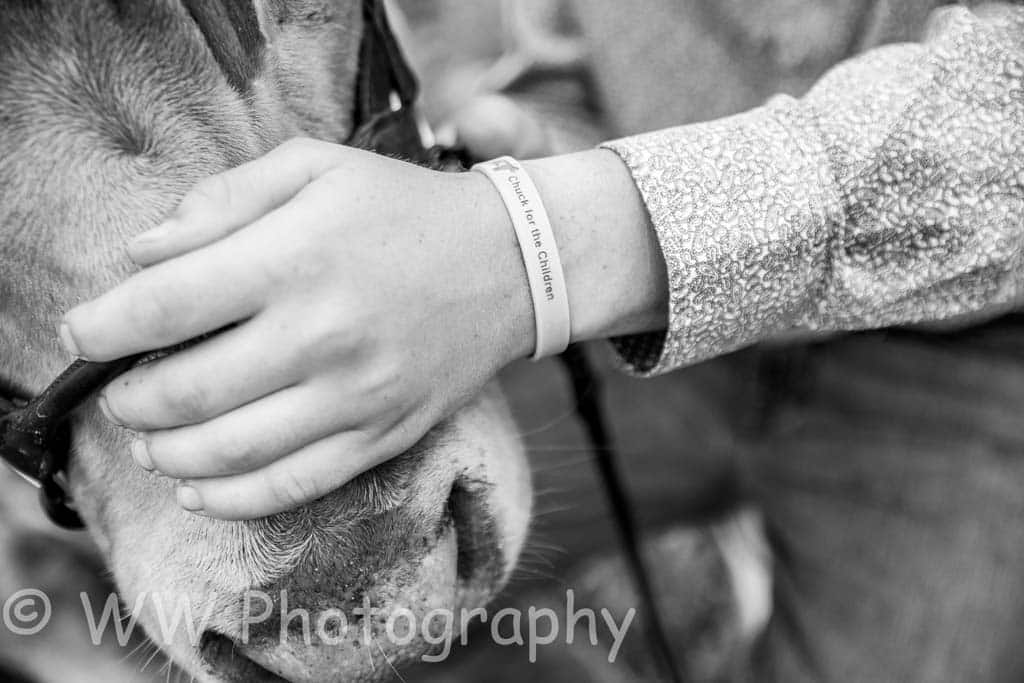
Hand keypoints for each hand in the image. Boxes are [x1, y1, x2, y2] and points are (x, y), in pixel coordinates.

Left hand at [60, 139, 531, 518]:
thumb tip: (143, 252)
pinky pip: (293, 487)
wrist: (508, 264)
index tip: (81, 334)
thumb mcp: (317, 168)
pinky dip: (230, 500)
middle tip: (118, 387)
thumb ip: (224, 199)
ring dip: (165, 453)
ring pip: (230, 452)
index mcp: (297, 257)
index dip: (101, 327)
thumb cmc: (404, 210)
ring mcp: (355, 396)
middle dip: (128, 397)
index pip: (164, 306)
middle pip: (185, 391)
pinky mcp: (381, 436)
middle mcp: (322, 334)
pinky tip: (196, 489)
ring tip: (147, 439)